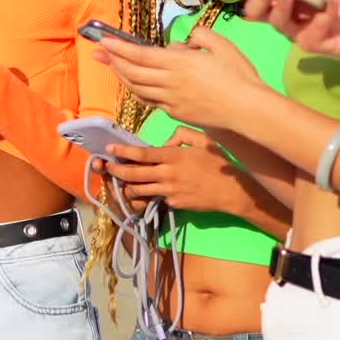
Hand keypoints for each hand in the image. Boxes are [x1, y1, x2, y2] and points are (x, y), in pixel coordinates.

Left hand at [95, 26, 260, 127]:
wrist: (247, 110)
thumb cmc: (239, 76)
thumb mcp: (222, 45)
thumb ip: (200, 36)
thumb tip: (185, 43)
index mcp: (180, 63)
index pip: (141, 55)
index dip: (120, 48)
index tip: (104, 41)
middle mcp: (170, 82)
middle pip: (133, 72)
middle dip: (113, 61)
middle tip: (99, 52)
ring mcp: (172, 100)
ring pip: (138, 89)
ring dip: (122, 77)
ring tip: (113, 67)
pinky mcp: (176, 113)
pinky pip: (149, 101)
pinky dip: (137, 91)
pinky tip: (134, 86)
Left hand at [105, 127, 237, 211]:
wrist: (232, 192)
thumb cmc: (219, 163)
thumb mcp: (204, 140)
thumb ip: (181, 135)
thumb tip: (166, 142)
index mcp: (174, 156)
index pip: (142, 153)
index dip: (123, 151)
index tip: (110, 148)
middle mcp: (168, 174)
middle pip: (134, 174)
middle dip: (116, 170)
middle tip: (107, 166)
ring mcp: (170, 191)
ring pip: (139, 190)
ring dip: (126, 185)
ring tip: (120, 181)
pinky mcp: (174, 204)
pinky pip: (155, 198)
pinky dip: (148, 194)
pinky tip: (145, 190)